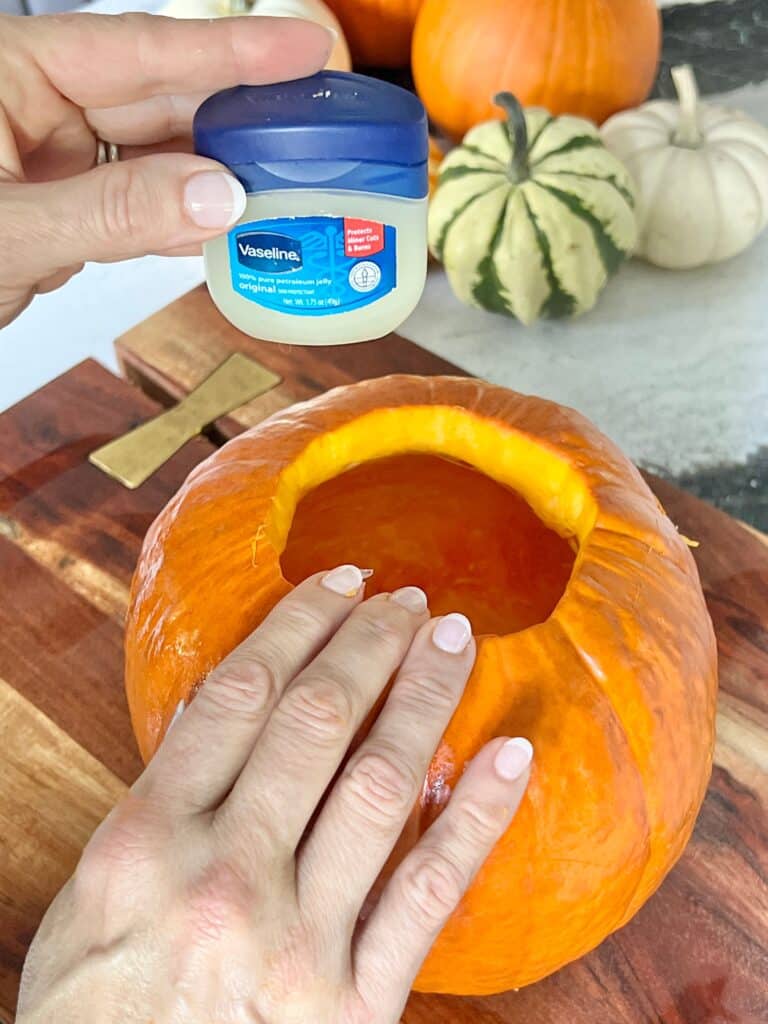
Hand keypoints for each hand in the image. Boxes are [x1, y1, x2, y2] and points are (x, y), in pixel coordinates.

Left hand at [0, 12, 332, 326]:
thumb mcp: (7, 232)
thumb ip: (113, 212)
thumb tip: (216, 197)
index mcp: (9, 72)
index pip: (137, 48)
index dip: (228, 50)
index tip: (302, 48)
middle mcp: (36, 105)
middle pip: (159, 98)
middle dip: (238, 118)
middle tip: (316, 130)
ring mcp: (51, 157)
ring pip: (155, 156)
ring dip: (219, 177)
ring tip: (290, 184)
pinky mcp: (63, 208)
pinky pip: (137, 205)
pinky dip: (183, 222)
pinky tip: (228, 228)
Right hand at [17, 567, 531, 1022]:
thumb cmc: (96, 1016)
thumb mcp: (90, 900)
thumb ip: (156, 799)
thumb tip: (220, 703)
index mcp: (148, 844)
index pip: (241, 697)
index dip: (299, 624)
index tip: (339, 584)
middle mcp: (226, 879)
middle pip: (316, 724)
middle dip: (370, 644)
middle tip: (409, 599)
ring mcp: (299, 943)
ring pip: (378, 786)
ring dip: (424, 699)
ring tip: (456, 639)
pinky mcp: (357, 1007)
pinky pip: (429, 895)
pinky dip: (475, 817)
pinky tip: (509, 755)